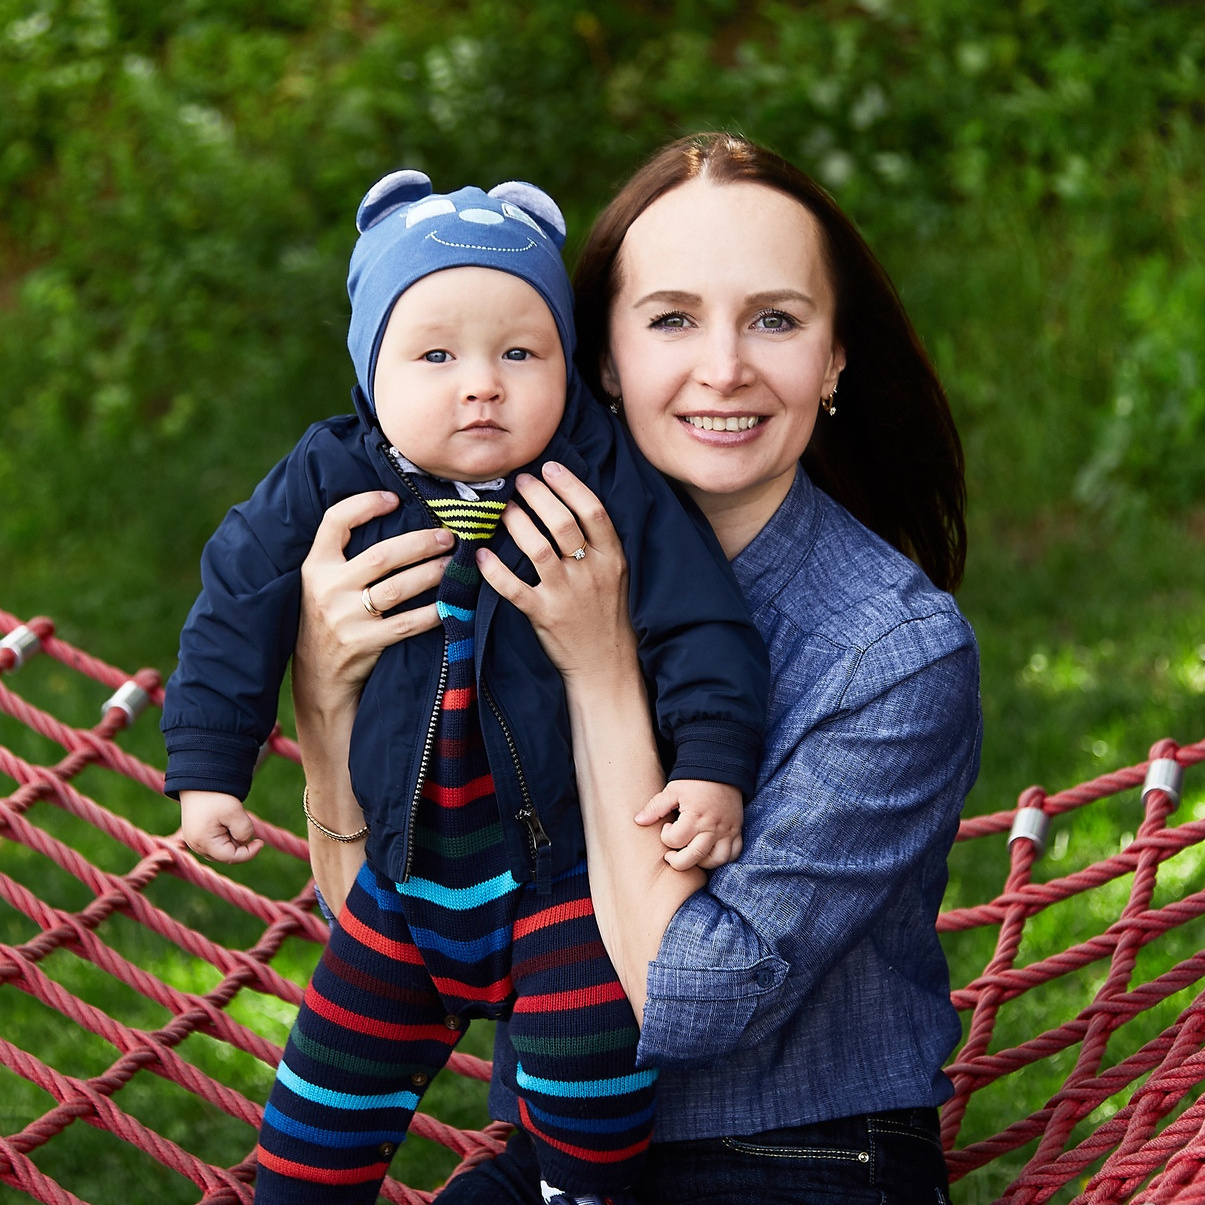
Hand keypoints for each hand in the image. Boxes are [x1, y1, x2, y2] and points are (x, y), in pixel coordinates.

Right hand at [180, 790, 264, 862]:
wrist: (199, 781)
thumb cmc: (216, 797)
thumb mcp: (235, 813)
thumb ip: (244, 831)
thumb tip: (245, 842)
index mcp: (204, 843)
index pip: (231, 858)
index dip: (249, 853)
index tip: (261, 842)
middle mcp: (196, 846)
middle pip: (226, 855)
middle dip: (239, 844)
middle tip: (239, 822)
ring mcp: (193, 842)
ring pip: (221, 850)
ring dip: (232, 839)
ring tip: (230, 819)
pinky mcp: (196, 836)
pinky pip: (215, 843)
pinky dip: (225, 835)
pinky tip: (224, 821)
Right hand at [294, 490, 453, 715]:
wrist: (319, 679)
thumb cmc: (329, 621)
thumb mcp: (322, 585)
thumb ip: (345, 558)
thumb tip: (394, 520)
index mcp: (315, 567)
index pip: (335, 522)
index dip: (365, 504)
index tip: (394, 498)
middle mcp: (327, 589)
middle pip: (381, 555)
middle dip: (420, 543)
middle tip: (448, 536)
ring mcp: (345, 618)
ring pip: (397, 588)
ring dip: (432, 573)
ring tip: (454, 564)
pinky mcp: (363, 644)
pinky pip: (407, 624)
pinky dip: (432, 613)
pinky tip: (451, 604)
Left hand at [476, 462, 636, 681]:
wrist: (607, 666)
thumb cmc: (607, 615)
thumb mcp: (615, 575)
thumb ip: (597, 544)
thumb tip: (566, 504)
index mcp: (612, 559)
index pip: (593, 511)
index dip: (569, 485)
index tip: (549, 467)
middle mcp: (590, 573)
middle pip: (562, 523)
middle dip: (537, 496)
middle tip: (520, 481)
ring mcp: (566, 595)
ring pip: (536, 549)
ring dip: (516, 523)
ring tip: (503, 509)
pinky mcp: (544, 615)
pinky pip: (513, 588)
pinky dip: (494, 570)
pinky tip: (481, 554)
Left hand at [636, 779, 743, 869]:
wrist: (721, 768)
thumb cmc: (695, 780)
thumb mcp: (672, 790)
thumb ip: (655, 807)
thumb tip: (639, 821)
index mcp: (695, 816)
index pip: (676, 840)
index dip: (666, 837)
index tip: (667, 827)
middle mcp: (712, 826)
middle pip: (694, 857)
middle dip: (678, 861)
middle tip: (671, 854)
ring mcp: (727, 830)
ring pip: (717, 860)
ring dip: (701, 862)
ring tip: (691, 853)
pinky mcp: (737, 830)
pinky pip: (733, 854)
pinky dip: (722, 858)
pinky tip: (709, 851)